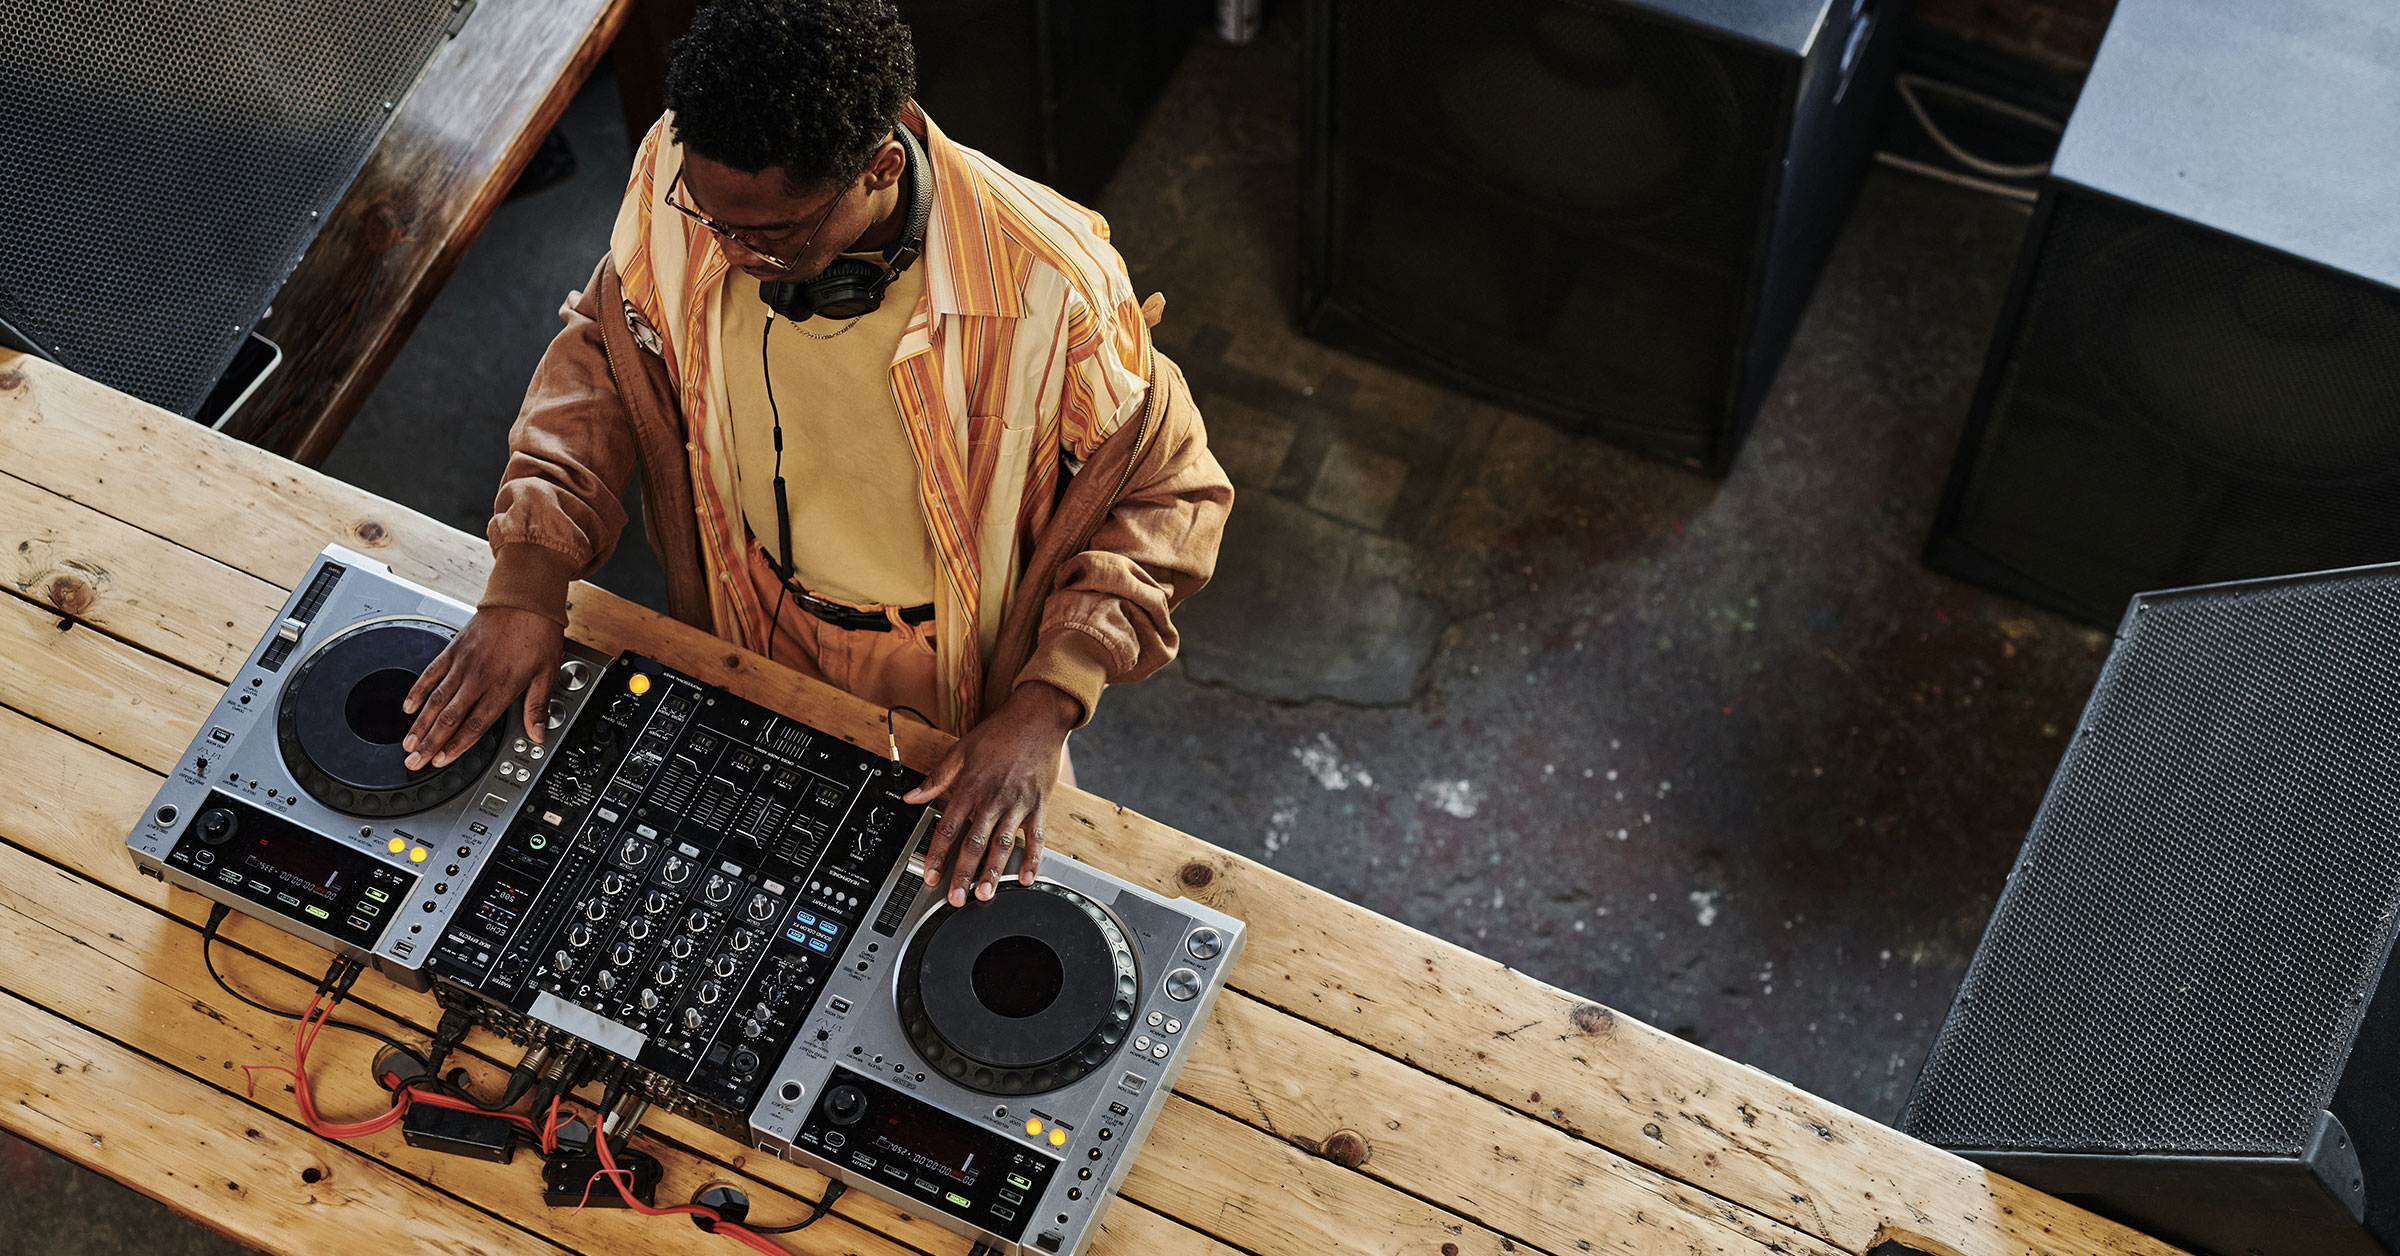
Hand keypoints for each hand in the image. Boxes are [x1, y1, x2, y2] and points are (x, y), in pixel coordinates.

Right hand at [400, 606, 564, 770]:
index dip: (456, 746)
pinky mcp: (453, 649)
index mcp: (502, 687)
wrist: (524, 597)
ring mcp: (463, 663)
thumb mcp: (548, 672)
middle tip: (414, 762)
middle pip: (449, 717)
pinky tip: (408, 707)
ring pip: (436, 700)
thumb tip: (538, 735)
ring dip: (420, 724)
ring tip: (408, 743)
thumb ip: (537, 706)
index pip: (474, 725)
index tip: (441, 761)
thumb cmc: (538, 632)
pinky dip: (418, 691)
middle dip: (429, 743)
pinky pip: (431, 673)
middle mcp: (478, 677)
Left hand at [903, 682, 1077, 906]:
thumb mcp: (960, 752)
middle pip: (974, 842)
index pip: (948, 828)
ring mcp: (1017, 803)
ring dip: (992, 872)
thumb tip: (910, 797)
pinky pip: (1036, 837)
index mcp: (970, 787)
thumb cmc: (999, 734)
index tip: (928, 877)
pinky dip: (1032, 859)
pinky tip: (1025, 878)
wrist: (1036, 718)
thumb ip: (935, 779)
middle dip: (962, 873)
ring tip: (984, 894)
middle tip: (955, 898)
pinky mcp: (1038, 804)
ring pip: (1002, 844)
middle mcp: (992, 798)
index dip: (936, 855)